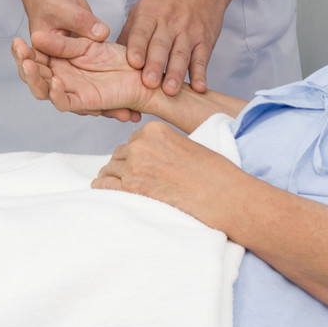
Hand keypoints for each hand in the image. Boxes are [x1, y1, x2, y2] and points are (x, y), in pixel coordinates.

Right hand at [11, 38, 145, 122]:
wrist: (136, 61)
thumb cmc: (112, 48)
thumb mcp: (83, 33)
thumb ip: (62, 40)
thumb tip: (37, 39)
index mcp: (53, 58)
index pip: (30, 58)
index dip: (21, 53)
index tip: (17, 43)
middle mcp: (57, 74)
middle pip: (33, 76)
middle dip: (25, 67)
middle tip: (22, 58)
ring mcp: (68, 88)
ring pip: (44, 90)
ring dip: (35, 80)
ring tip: (28, 65)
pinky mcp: (82, 100)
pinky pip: (65, 102)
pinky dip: (58, 95)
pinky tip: (56, 82)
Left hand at [92, 120, 260, 237]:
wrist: (224, 195)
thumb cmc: (212, 174)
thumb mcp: (186, 146)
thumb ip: (163, 147)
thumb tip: (147, 160)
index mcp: (154, 130)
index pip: (133, 142)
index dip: (138, 157)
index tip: (147, 169)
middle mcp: (140, 145)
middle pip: (119, 156)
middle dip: (126, 168)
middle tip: (140, 183)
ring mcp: (134, 166)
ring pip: (110, 170)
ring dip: (117, 180)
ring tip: (130, 192)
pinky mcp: (131, 188)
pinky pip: (103, 186)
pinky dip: (106, 190)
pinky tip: (113, 196)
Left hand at [119, 0, 250, 95]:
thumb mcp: (144, 8)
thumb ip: (130, 34)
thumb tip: (110, 59)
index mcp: (150, 14)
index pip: (142, 31)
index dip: (137, 47)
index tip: (133, 63)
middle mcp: (170, 23)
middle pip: (161, 45)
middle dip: (154, 64)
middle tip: (148, 83)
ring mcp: (189, 32)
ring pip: (181, 54)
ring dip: (175, 73)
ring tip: (170, 91)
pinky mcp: (205, 40)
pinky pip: (202, 58)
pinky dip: (201, 74)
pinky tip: (199, 88)